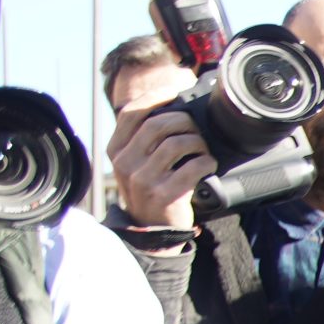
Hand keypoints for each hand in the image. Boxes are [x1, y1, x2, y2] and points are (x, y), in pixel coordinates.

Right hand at [107, 99, 214, 231]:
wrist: (151, 231)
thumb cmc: (150, 190)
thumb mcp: (135, 163)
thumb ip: (143, 139)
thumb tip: (171, 105)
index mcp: (116, 150)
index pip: (131, 112)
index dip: (155, 97)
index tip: (174, 93)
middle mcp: (126, 163)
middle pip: (158, 124)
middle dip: (184, 121)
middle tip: (195, 130)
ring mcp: (144, 180)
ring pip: (177, 143)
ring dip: (197, 142)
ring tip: (202, 150)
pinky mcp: (164, 194)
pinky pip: (192, 167)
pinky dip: (206, 162)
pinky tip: (207, 165)